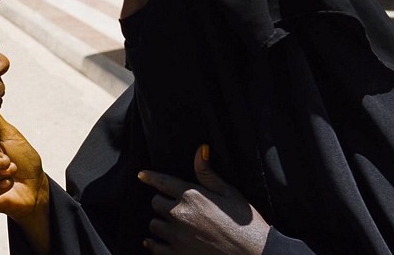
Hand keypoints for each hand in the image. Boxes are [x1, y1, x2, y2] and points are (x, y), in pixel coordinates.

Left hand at [138, 144, 268, 254]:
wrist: (252, 254)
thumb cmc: (244, 223)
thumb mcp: (229, 193)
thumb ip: (208, 173)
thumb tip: (200, 150)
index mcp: (191, 195)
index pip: (162, 182)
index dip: (150, 177)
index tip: (141, 175)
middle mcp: (179, 214)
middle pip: (156, 203)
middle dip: (162, 203)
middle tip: (174, 206)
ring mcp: (176, 236)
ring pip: (154, 225)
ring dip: (161, 223)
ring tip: (172, 225)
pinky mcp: (176, 254)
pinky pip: (155, 247)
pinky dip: (154, 244)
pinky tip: (156, 242)